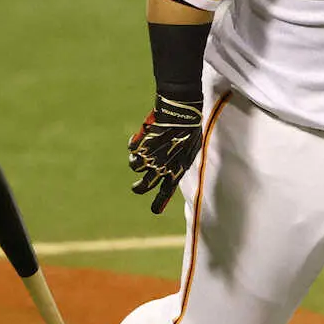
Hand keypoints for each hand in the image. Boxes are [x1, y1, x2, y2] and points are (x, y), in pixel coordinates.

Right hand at [128, 94, 202, 213]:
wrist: (182, 113)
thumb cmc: (190, 129)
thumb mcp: (190, 148)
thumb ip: (180, 160)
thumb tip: (172, 169)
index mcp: (177, 169)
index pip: (167, 191)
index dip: (160, 202)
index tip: (155, 211)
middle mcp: (162, 167)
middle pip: (144, 186)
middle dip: (139, 188)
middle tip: (136, 188)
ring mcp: (150, 156)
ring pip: (135, 166)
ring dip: (135, 161)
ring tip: (140, 153)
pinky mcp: (142, 144)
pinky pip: (132, 149)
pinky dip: (134, 143)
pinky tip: (140, 136)